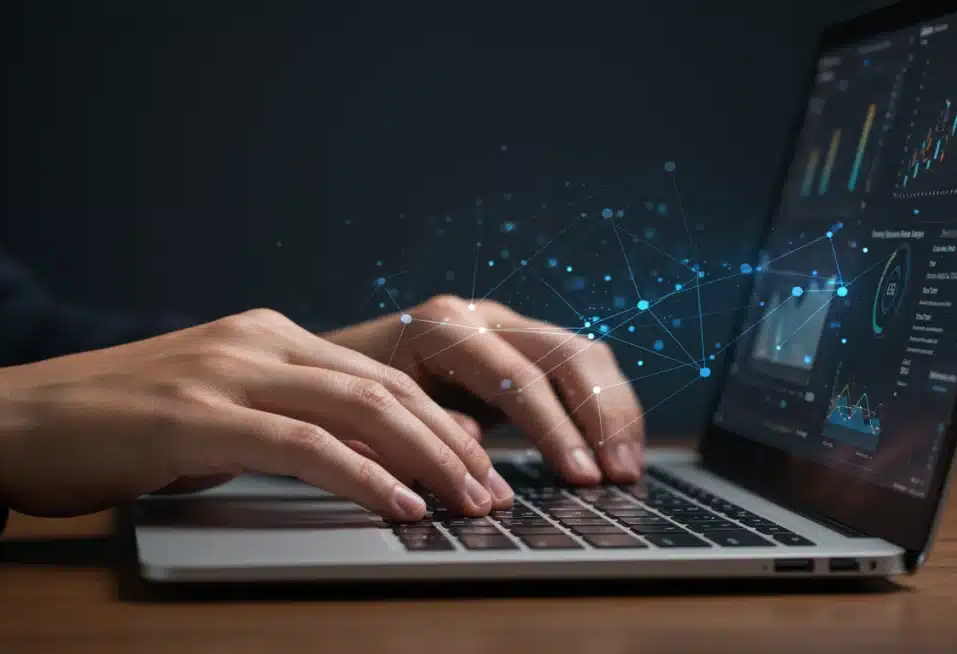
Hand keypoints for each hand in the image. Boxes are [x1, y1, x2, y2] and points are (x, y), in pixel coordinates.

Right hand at [0, 309, 514, 520]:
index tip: (482, 464)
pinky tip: (399, 505)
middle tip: (493, 490)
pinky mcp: (199, 417)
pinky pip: (302, 446)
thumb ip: (289, 420)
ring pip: (359, 409)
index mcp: (270, 335)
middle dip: (451, 443)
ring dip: (426, 459)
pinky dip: (361, 477)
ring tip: (467, 502)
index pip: (382, 376)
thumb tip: (370, 456)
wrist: (17, 418)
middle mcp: (259, 341)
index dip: (442, 423)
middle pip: (386, 388)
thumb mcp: (220, 413)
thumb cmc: (120, 424)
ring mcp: (229, 372)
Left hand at [323, 296, 645, 484]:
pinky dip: (604, 406)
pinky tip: (617, 447)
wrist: (329, 364)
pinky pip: (579, 364)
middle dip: (599, 418)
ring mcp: (504, 323)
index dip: (554, 429)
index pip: (517, 376)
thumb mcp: (373, 418)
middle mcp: (481, 315)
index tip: (579, 476)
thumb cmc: (347, 396)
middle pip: (564, 354)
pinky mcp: (520, 343)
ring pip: (582, 353)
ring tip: (627, 468)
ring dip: (613, 412)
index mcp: (442, 326)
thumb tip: (482, 466)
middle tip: (617, 475)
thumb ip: (426, 436)